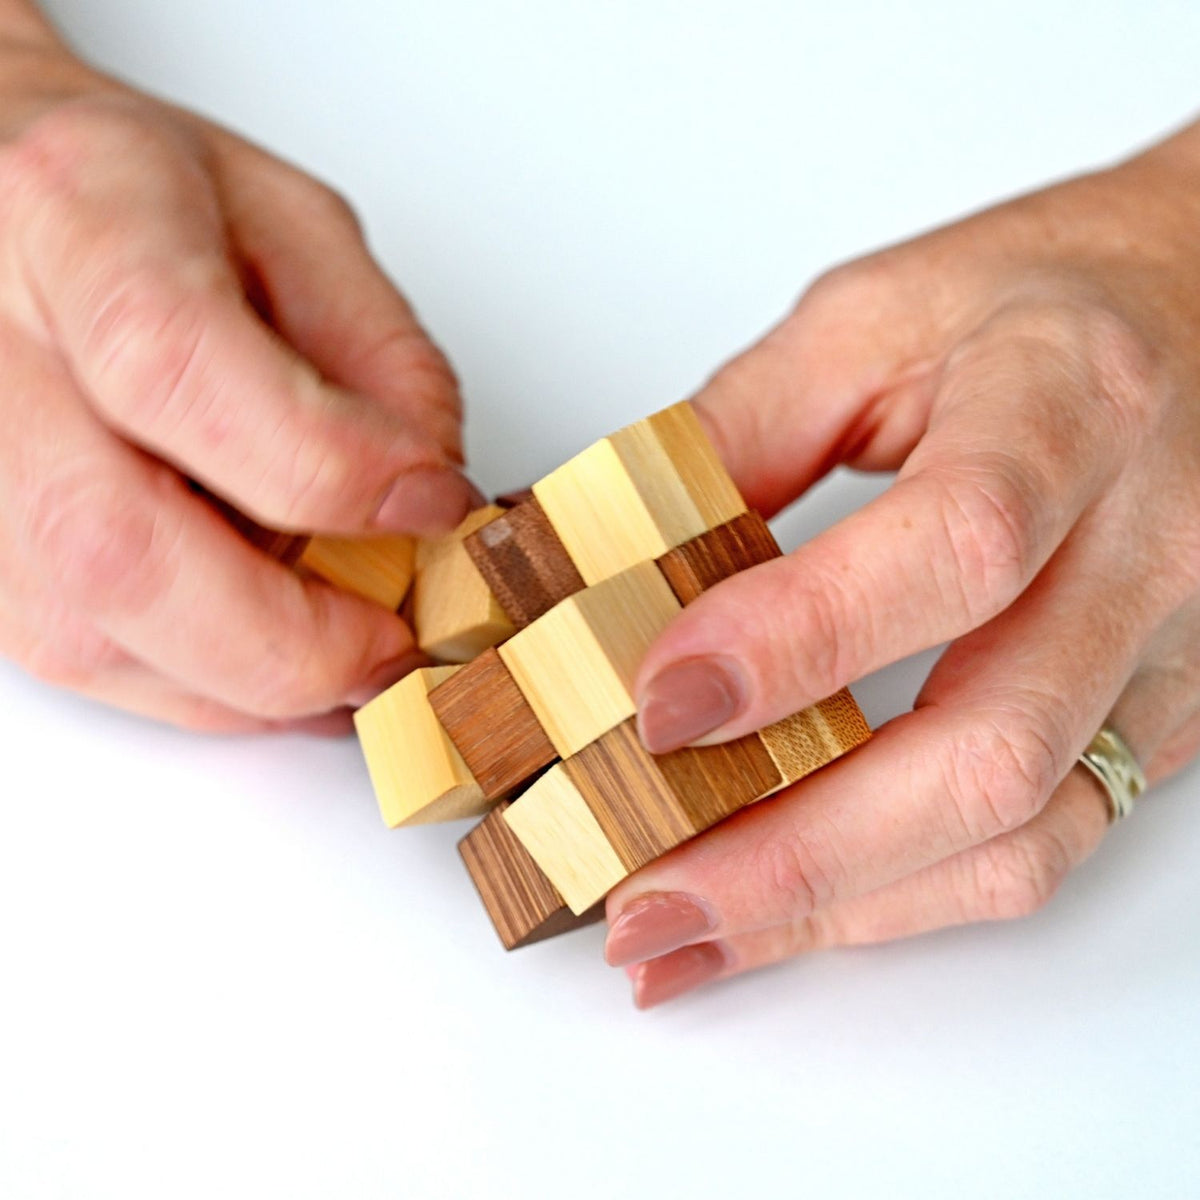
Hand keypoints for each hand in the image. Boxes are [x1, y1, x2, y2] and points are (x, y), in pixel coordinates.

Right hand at [0, 36, 475, 731]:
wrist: (15, 211)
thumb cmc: (153, 205)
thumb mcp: (302, 232)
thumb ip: (381, 360)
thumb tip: (427, 505)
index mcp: (79, 215)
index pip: (179, 368)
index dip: (330, 469)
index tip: (431, 507)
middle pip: (112, 545)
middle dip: (291, 638)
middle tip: (393, 643)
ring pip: (86, 633)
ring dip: (251, 679)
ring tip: (344, 647)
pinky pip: (79, 658)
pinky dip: (204, 684)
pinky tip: (273, 650)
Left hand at [607, 120, 1199, 1005]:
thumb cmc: (1038, 301)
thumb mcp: (869, 318)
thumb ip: (738, 432)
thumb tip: (614, 559)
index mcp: (1067, 407)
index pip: (952, 550)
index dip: (797, 642)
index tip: (656, 704)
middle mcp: (1144, 548)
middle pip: (986, 748)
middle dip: (794, 850)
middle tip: (642, 896)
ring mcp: (1165, 653)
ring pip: (1017, 832)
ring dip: (837, 908)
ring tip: (687, 937)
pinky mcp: (1153, 717)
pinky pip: (1037, 845)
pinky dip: (900, 899)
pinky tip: (793, 912)